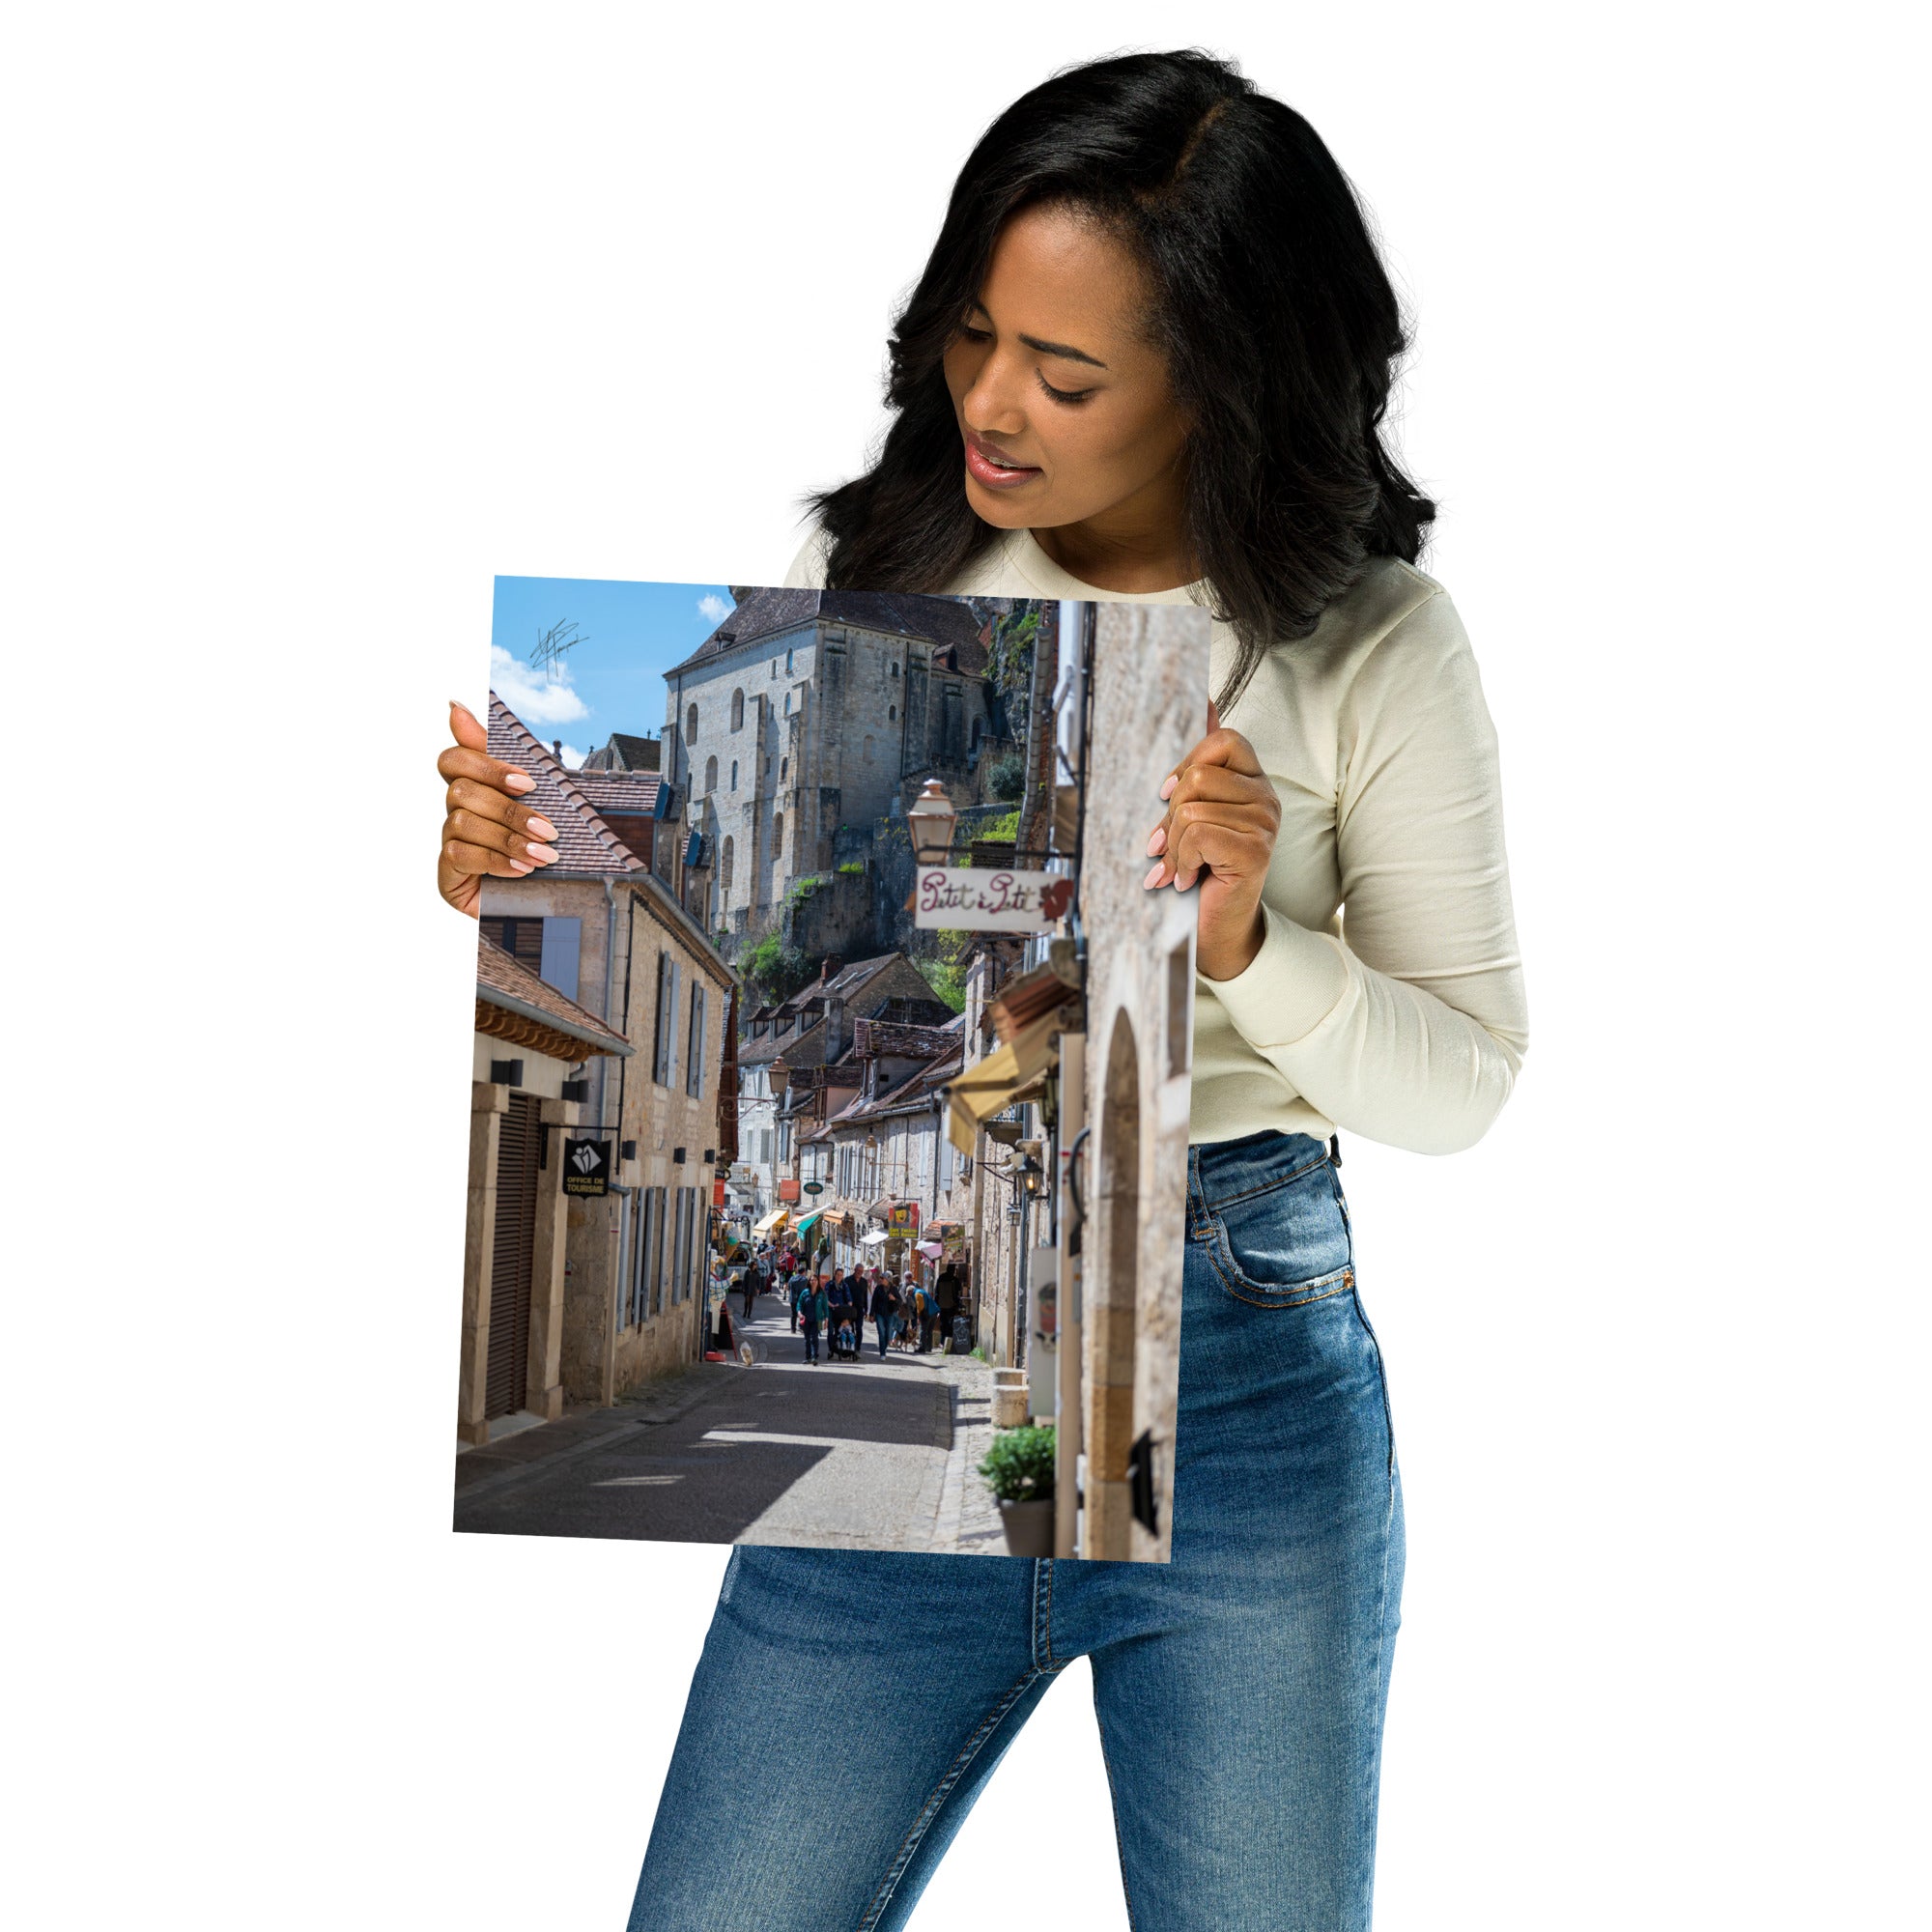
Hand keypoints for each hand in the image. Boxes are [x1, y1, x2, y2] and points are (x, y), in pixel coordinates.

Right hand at [436, 699, 559, 916]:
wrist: (541, 909)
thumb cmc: (539, 852)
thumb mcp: (536, 808)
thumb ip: (507, 764)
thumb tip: (457, 705)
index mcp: (475, 791)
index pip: (454, 760)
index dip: (485, 764)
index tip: (526, 782)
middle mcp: (455, 813)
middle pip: (462, 791)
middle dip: (510, 810)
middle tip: (549, 829)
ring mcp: (449, 843)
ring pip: (463, 822)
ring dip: (509, 838)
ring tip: (544, 856)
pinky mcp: (446, 874)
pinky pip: (460, 855)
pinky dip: (496, 861)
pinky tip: (522, 871)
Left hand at [1143, 698, 1279, 980]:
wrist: (1216, 926)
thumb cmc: (1201, 868)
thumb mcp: (1192, 813)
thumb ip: (1198, 765)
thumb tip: (1204, 702)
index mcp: (1252, 781)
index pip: (1222, 740)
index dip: (1186, 763)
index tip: (1167, 796)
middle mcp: (1266, 796)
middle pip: (1199, 776)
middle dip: (1170, 814)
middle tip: (1167, 844)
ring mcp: (1265, 822)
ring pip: (1192, 808)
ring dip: (1174, 845)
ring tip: (1179, 866)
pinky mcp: (1256, 849)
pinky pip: (1198, 834)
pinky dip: (1181, 860)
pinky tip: (1186, 878)